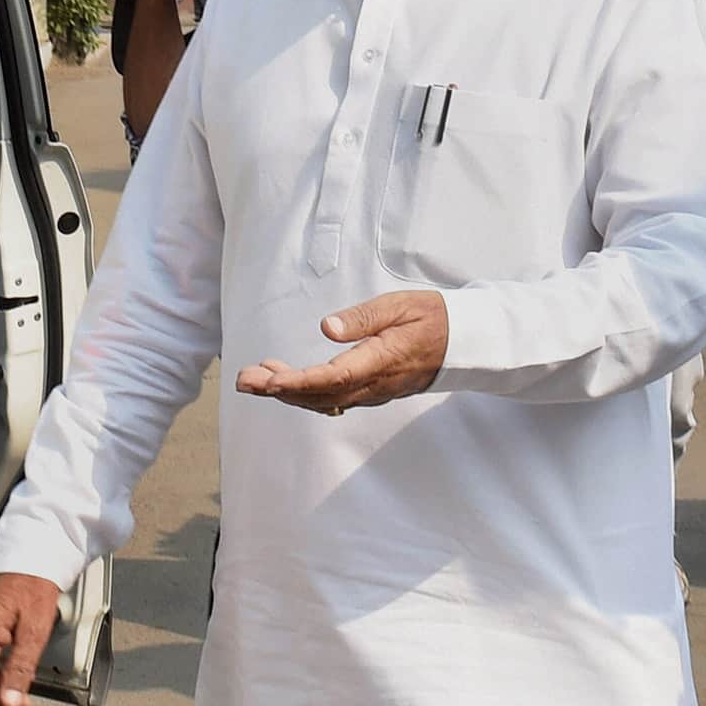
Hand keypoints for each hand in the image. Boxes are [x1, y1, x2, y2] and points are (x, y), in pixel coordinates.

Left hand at [236, 290, 447, 412]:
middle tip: (244, 379)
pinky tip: (285, 382)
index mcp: (380, 361)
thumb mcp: (400, 305)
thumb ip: (364, 318)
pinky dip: (305, 393)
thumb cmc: (431, 318)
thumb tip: (327, 328)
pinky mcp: (371, 391)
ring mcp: (373, 392)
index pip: (333, 378)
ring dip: (288, 391)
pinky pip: (334, 400)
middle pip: (320, 395)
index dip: (299, 382)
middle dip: (279, 390)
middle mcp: (374, 384)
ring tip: (255, 376)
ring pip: (324, 400)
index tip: (270, 381)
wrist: (462, 343)